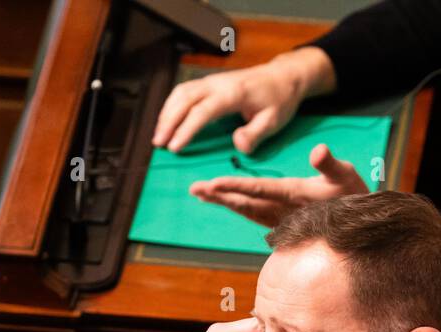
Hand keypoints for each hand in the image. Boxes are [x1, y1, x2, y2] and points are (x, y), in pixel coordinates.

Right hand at [153, 47, 335, 153]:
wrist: (281, 77)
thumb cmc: (279, 99)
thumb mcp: (274, 120)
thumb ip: (255, 134)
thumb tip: (238, 145)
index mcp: (232, 93)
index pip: (202, 111)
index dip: (186, 129)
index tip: (175, 146)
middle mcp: (217, 83)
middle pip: (184, 99)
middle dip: (168, 121)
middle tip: (158, 143)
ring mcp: (211, 81)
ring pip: (180, 93)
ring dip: (166, 113)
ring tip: (158, 135)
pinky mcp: (209, 83)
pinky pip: (184, 91)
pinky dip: (172, 106)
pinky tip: (167, 121)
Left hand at [189, 143, 368, 226]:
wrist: (361, 226)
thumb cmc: (354, 195)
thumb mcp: (345, 174)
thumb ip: (329, 163)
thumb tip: (318, 150)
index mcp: (294, 194)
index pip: (259, 189)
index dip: (235, 186)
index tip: (214, 183)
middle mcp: (284, 209)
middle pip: (246, 202)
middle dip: (220, 195)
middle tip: (195, 188)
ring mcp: (283, 219)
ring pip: (248, 210)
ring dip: (225, 202)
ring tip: (203, 195)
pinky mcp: (285, 223)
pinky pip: (256, 216)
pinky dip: (239, 209)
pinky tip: (228, 203)